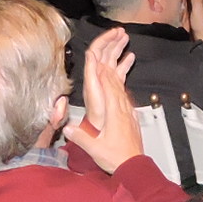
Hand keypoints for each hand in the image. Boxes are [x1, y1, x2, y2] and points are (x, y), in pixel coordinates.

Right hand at [64, 27, 145, 173]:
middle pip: (115, 74)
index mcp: (112, 110)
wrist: (134, 166)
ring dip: (121, 62)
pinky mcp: (128, 114)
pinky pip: (124, 90)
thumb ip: (82, 137)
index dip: (102, 63)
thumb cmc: (116, 157)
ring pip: (121, 80)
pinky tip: (124, 71)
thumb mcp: (96, 148)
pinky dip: (123, 78)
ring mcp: (126, 108)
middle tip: (118, 34)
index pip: (106, 80)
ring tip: (125, 45)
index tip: (99, 47)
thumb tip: (68, 128)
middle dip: (115, 54)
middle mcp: (121, 105)